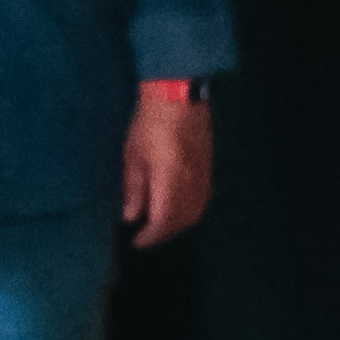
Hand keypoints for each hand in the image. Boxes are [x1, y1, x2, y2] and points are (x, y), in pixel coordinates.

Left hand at [122, 89, 212, 247]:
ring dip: (178, 225)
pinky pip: (201, 202)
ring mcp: (203, 179)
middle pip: (181, 222)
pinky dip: (189, 213)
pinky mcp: (209, 171)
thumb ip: (134, 189)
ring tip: (161, 225)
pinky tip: (178, 209)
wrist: (180, 98)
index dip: (150, 237)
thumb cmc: (150, 123)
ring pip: (194, 214)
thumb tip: (131, 217)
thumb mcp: (133, 155)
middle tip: (147, 236)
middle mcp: (191, 185)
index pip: (162, 221)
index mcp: (170, 182)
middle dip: (164, 234)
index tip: (136, 242)